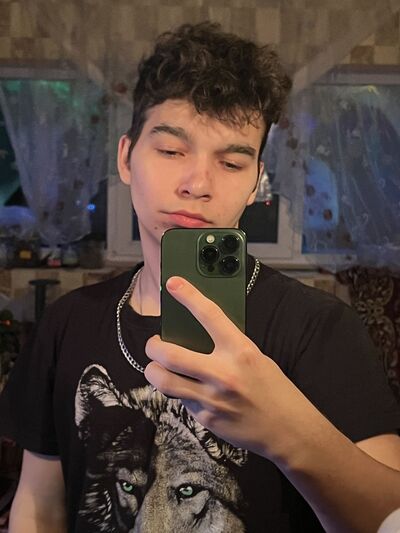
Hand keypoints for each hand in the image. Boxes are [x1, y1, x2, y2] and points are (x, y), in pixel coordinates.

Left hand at [144, 276, 316, 461]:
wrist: (288, 430)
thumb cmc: (275, 390)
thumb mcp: (256, 358)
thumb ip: (228, 347)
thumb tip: (198, 336)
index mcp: (240, 351)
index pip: (209, 315)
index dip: (189, 295)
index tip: (174, 283)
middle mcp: (223, 373)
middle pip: (171, 354)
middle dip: (153, 346)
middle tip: (154, 343)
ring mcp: (212, 398)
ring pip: (164, 381)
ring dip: (153, 370)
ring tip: (156, 366)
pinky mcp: (206, 418)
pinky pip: (180, 400)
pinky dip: (176, 391)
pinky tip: (183, 388)